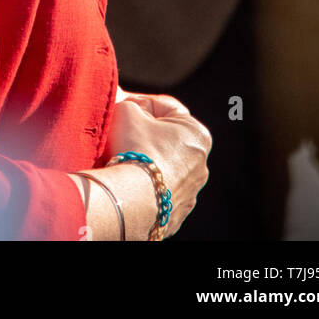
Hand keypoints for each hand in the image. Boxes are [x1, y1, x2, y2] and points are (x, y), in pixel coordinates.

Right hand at [102, 94, 210, 238]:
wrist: (133, 200)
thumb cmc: (133, 148)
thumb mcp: (126, 110)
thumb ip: (129, 103)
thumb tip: (126, 108)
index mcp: (197, 133)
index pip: (164, 108)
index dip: (138, 103)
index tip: (120, 108)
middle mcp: (201, 164)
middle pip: (165, 139)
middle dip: (142, 135)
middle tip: (117, 135)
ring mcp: (190, 193)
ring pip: (162, 168)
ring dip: (144, 162)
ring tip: (120, 161)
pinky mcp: (176, 215)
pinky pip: (156, 193)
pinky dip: (144, 187)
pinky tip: (127, 185)